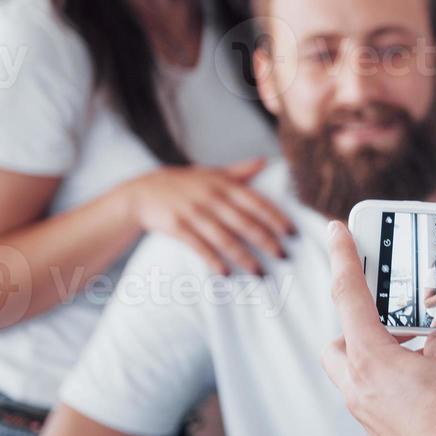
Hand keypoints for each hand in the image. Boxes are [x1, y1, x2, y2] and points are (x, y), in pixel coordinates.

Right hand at [126, 157, 293, 275]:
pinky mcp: (177, 228)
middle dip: (266, 241)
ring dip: (244, 257)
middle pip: (245, 223)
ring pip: (225, 238)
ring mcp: (194, 213)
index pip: (257, 202)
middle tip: (283, 257)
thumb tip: (265, 160)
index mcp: (224, 185)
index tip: (293, 233)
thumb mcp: (212, 173)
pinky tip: (226, 274)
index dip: (276, 218)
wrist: (143, 191)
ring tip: (259, 273)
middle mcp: (211, 199)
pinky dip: (213, 261)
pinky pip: (199, 247)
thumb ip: (240, 171)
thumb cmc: (184, 183)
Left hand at [320, 221, 435, 435]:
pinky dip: (411, 379)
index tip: (336, 231)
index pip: (349, 295)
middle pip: (341, 343)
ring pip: (365, 370)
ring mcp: (369, 414)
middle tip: (397, 317)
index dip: (344, 258)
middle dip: (362, 326)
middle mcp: (359, 388)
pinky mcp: (386, 431)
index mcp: (370, 359)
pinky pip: (389, 394)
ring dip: (393, 354)